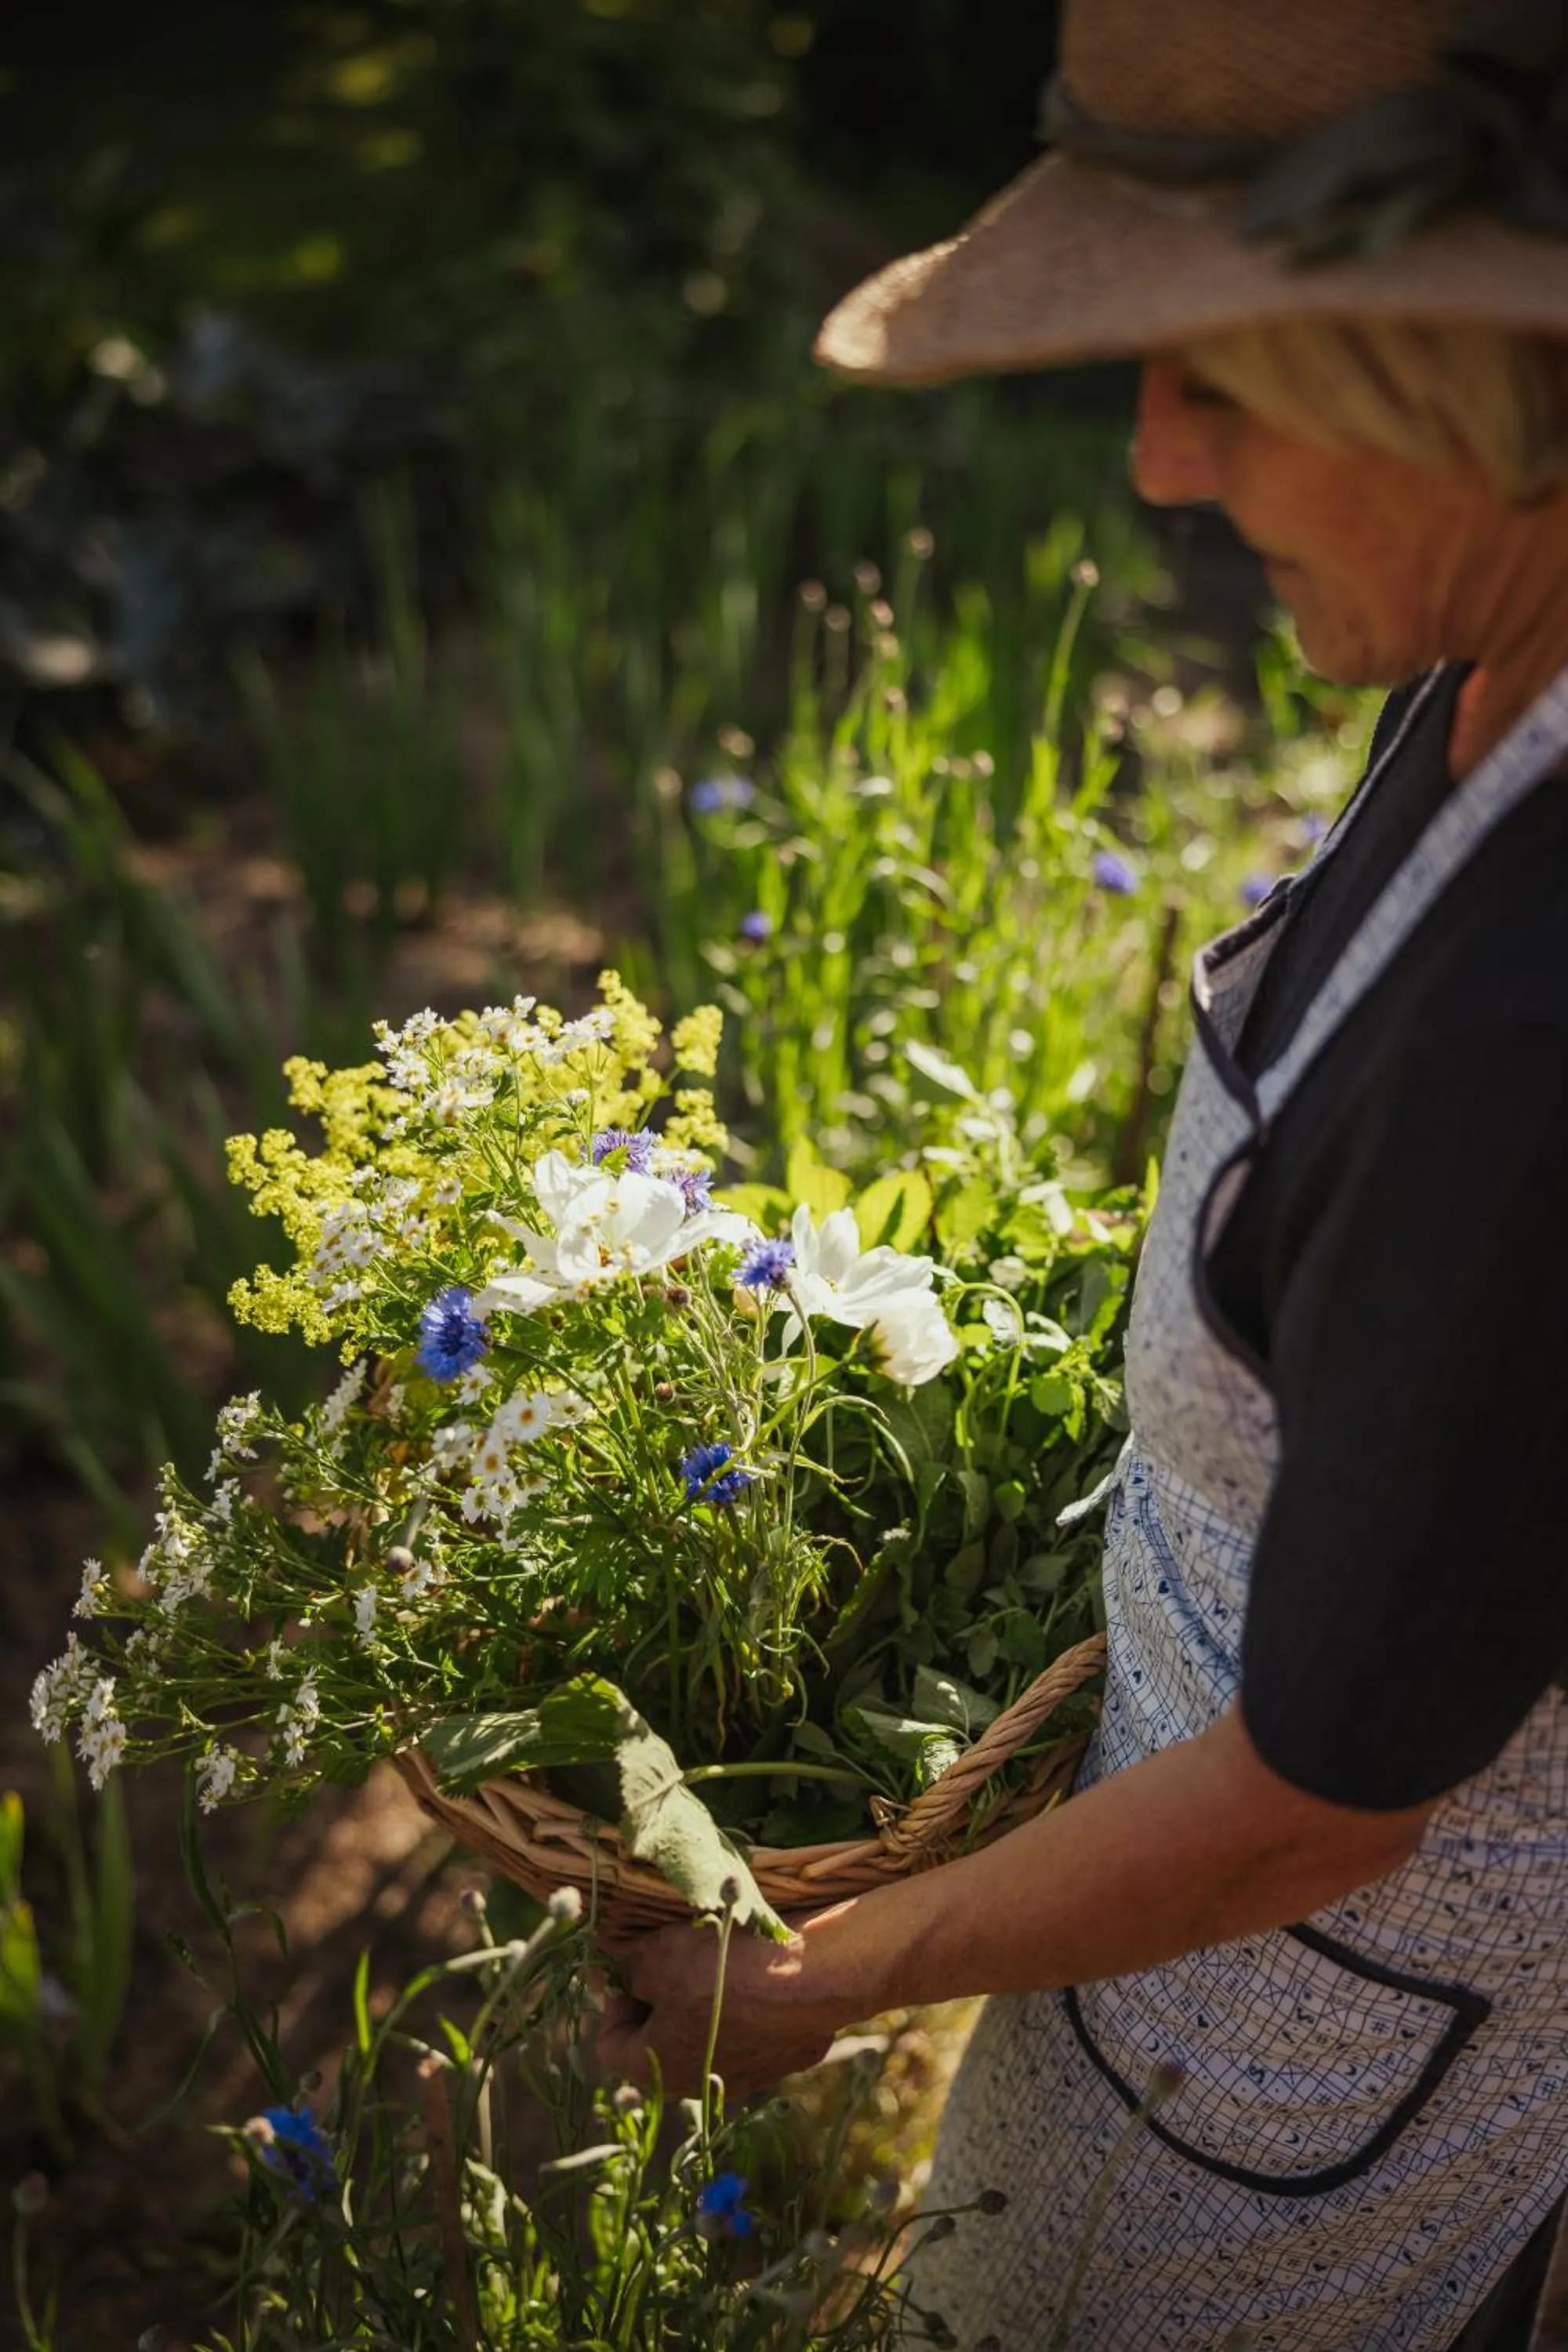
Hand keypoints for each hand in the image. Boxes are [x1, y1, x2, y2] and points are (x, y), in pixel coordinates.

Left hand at [596, 1910, 854, 2096]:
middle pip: (658, 2042)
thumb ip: (628, 1964)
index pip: (608, 2041)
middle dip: (658, 1999)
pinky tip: (754, 1975)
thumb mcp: (657, 1955)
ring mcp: (743, 2078)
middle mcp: (693, 2086)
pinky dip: (744, 2008)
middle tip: (670, 1960)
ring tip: (715, 1963)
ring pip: (705, 2039)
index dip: (613, 1998)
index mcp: (652, 2069)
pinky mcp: (780, 2061)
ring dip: (702, 2004)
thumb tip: (616, 1963)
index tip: (631, 1966)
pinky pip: (749, 2033)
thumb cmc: (720, 1971)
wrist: (807, 1981)